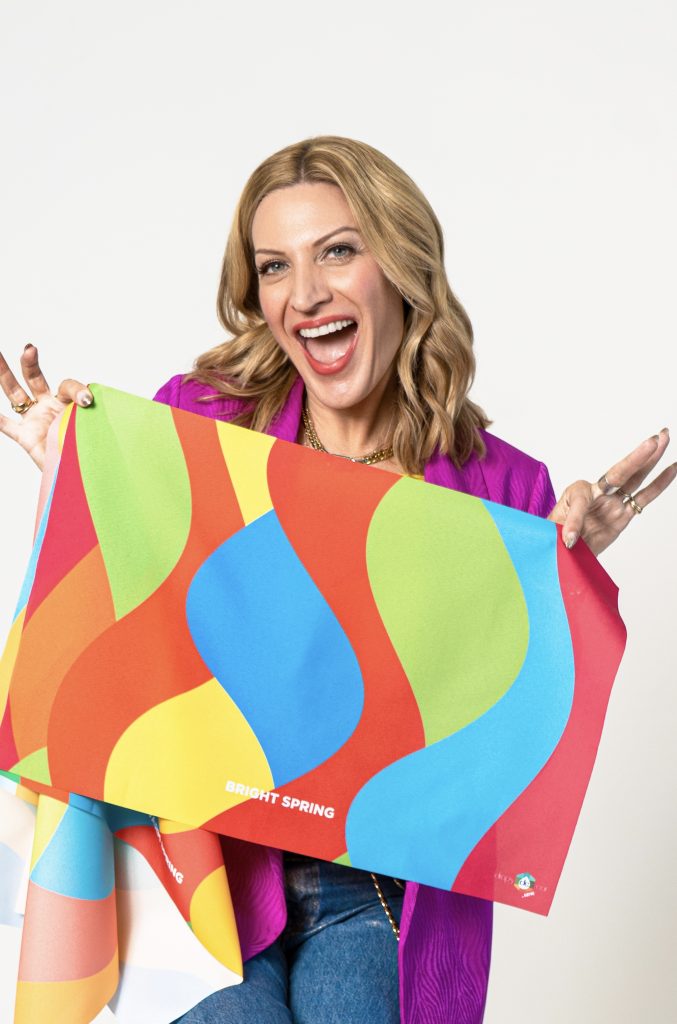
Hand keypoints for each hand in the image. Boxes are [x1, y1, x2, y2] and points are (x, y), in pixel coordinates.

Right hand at [0, 345, 92, 470]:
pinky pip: (6, 426)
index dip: (76, 389)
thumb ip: (95, 415)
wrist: (87, 473)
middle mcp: (50, 407)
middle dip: (30, 362)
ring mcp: (35, 421)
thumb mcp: (98, 427)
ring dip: (4, 374)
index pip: (66, 386)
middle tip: (29, 348)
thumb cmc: (95, 450)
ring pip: (15, 393)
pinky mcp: (26, 438)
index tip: (87, 400)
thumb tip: (93, 405)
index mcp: (68, 402)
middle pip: (35, 378)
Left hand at [548, 428, 676, 555]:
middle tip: (656, 437)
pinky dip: (659, 484)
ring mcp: (613, 503)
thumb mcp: (552, 528)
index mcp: (577, 491)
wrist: (561, 549)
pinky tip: (671, 469)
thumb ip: (565, 528)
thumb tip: (570, 540)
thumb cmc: (554, 534)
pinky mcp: (623, 516)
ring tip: (664, 438)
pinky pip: (644, 498)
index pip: (581, 501)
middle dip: (637, 456)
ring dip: (651, 460)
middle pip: (621, 471)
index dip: (575, 520)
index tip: (569, 540)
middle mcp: (598, 493)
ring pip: (636, 479)